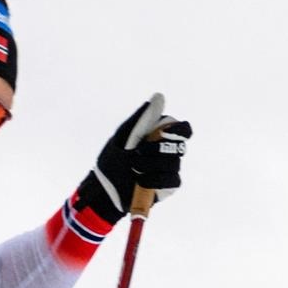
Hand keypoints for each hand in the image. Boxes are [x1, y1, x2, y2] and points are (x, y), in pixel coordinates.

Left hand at [71, 99, 190, 231]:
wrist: (104, 190)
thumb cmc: (112, 160)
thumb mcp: (123, 136)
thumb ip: (142, 118)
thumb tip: (159, 97)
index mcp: (159, 136)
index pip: (182, 129)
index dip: (181, 130)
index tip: (167, 133)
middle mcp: (168, 151)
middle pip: (179, 146)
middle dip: (158, 149)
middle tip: (139, 152)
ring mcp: (170, 169)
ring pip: (174, 163)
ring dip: (151, 164)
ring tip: (133, 168)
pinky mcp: (168, 186)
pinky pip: (172, 179)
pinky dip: (155, 179)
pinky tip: (141, 181)